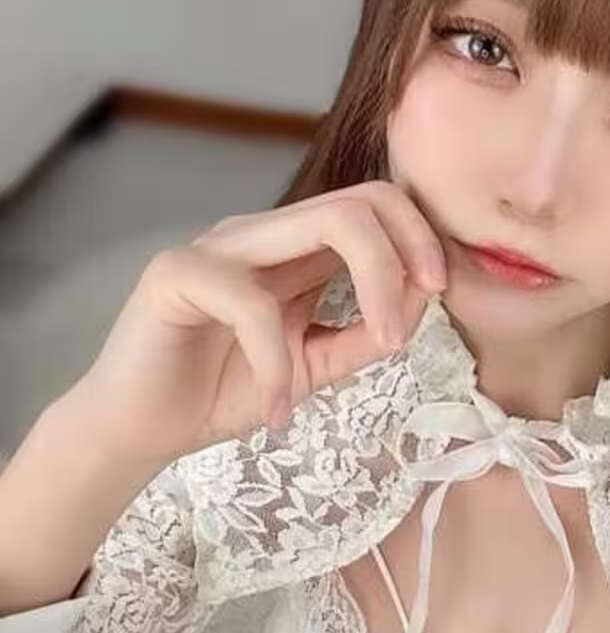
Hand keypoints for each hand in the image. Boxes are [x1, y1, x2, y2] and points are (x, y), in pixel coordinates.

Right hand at [71, 180, 446, 464]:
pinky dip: (279, 366)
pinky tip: (278, 412)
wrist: (144, 430)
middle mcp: (262, 233)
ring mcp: (219, 246)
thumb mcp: (317, 365)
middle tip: (425, 306)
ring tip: (380, 348)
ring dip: (373, 290)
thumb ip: (367, 332)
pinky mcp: (176, 273)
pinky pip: (254, 306)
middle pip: (359, 201)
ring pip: (321, 224)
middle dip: (408, 249)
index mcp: (296, 247)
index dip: (419, 236)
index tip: (442, 288)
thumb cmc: (227, 391)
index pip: (373, 204)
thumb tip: (427, 295)